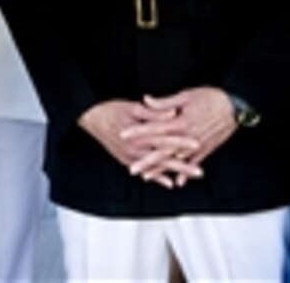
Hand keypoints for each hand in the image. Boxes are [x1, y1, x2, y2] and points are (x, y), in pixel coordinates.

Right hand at [79, 99, 195, 188]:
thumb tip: (172, 114)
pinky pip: (143, 171)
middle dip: (182, 165)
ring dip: (172, 172)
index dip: (181, 142)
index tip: (197, 145)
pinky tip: (167, 182)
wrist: (91, 118)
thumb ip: (153, 112)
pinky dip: (156, 177)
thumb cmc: (111, 110)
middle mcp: (135, 147)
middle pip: (163, 157)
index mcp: (139, 133)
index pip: (164, 138)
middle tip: (199, 171)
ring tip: (187, 178)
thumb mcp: (133, 107)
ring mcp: (129, 156)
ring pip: (155, 166)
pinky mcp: (125, 159)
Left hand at [125, 88, 236, 186]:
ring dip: (162, 169)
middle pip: (163, 151)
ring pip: (176, 160)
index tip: (123, 136)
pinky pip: (195, 162)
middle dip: (147, 160)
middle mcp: (188, 137)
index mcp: (180, 122)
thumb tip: (146, 100)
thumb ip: (165, 103)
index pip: (154, 129)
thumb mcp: (186, 96)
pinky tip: (178, 181)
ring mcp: (198, 145)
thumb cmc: (210, 98)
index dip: (138, 132)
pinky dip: (186, 172)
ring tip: (148, 177)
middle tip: (132, 169)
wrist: (235, 106)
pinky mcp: (208, 149)